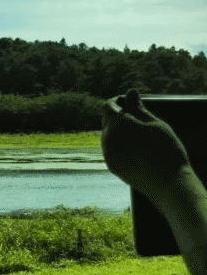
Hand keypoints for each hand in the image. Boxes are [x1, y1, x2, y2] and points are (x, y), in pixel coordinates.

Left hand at [100, 89, 192, 203]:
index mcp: (117, 124)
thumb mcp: (154, 124)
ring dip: (119, 131)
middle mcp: (107, 138)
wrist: (167, 182)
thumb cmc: (165, 149)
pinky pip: (111, 149)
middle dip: (119, 117)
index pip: (108, 106)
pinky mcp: (111, 165)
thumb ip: (138, 108)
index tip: (131, 102)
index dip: (118, 101)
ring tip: (140, 136)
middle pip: (107, 121)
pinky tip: (137, 149)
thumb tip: (130, 92)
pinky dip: (119, 145)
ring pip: (108, 135)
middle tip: (139, 119)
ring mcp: (107, 153)